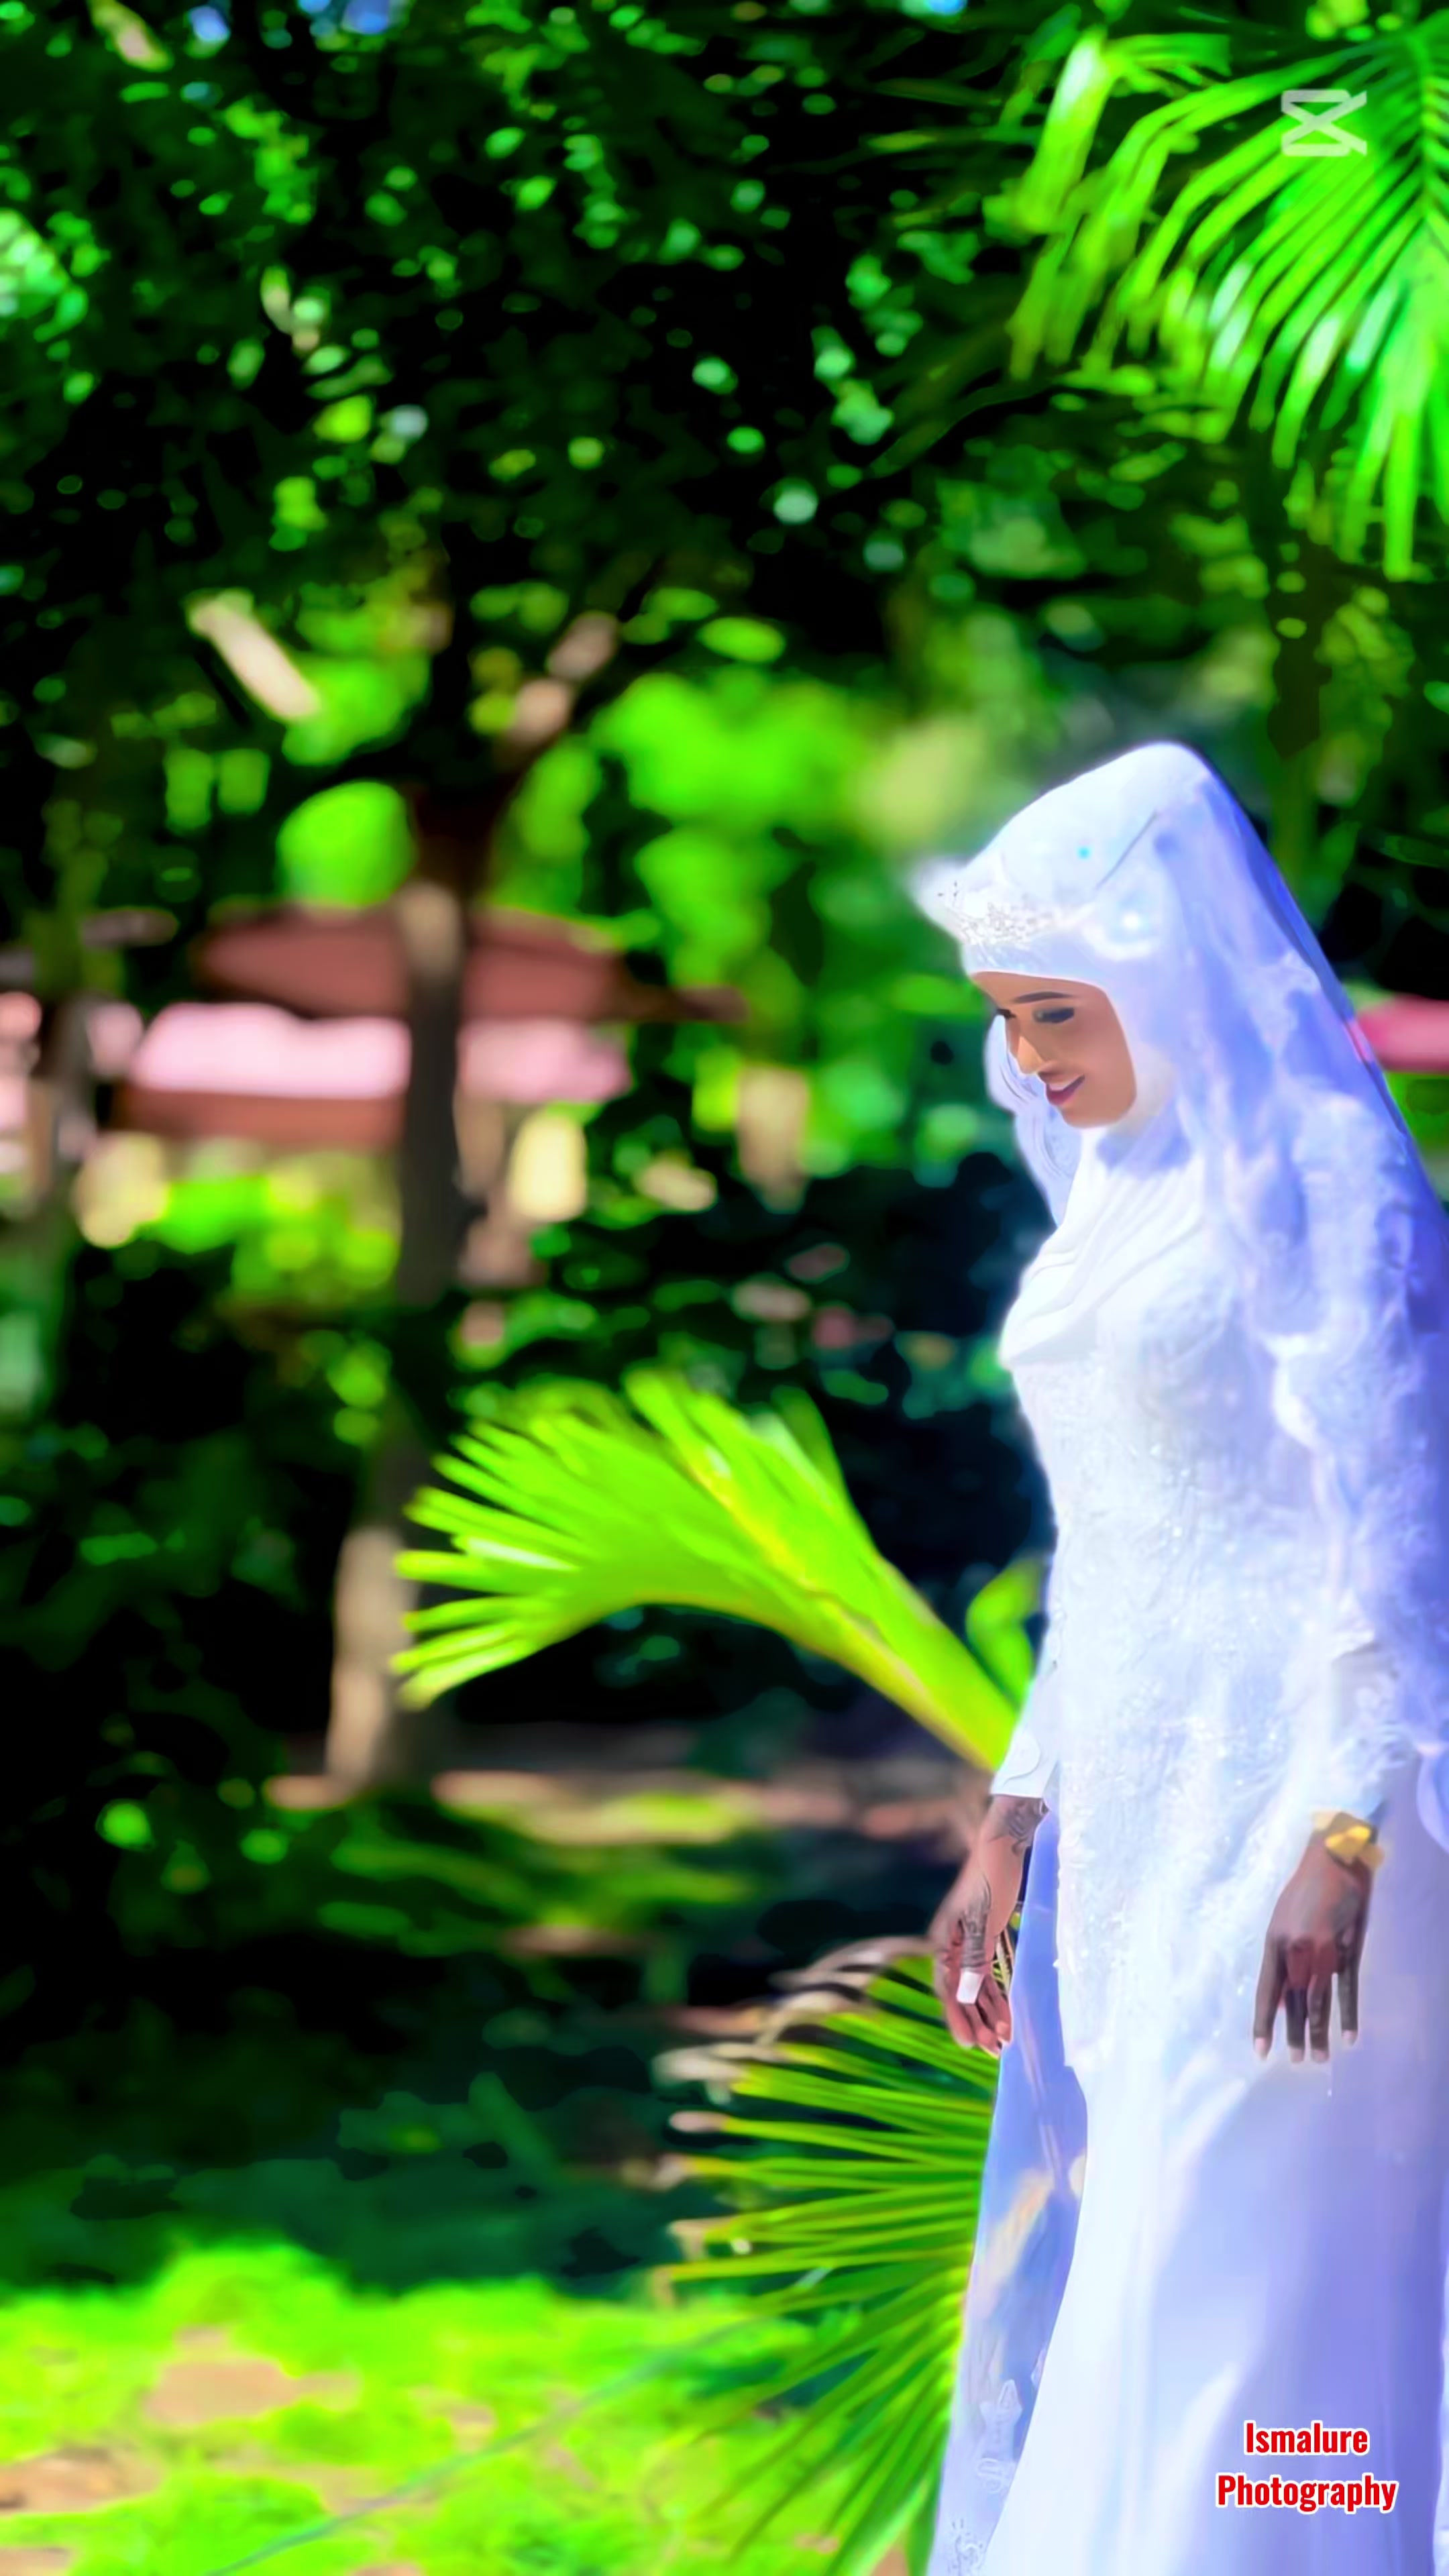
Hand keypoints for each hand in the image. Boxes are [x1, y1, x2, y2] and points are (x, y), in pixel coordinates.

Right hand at [930, 1795, 1044, 2054]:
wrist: (1007, 1844)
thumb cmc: (994, 1878)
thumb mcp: (985, 1920)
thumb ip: (974, 1959)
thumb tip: (964, 1997)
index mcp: (944, 1939)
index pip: (946, 1987)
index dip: (956, 2017)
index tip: (970, 2045)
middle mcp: (953, 1943)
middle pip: (961, 1992)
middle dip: (976, 2022)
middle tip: (993, 2051)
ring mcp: (970, 1941)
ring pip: (975, 1986)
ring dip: (988, 2012)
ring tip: (1003, 2039)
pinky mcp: (986, 1937)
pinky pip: (989, 1973)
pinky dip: (997, 1994)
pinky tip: (1008, 2013)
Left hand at [1253, 1832, 1373, 2064]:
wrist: (1336, 1857)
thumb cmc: (1304, 1887)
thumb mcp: (1281, 1919)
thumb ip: (1280, 1958)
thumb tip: (1279, 1997)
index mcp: (1274, 1942)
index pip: (1265, 1991)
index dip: (1263, 2021)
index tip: (1261, 2050)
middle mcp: (1296, 1949)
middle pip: (1293, 2001)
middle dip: (1294, 2033)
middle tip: (1296, 2061)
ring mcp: (1324, 1951)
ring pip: (1319, 2000)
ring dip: (1319, 2031)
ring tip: (1318, 2058)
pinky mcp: (1349, 1949)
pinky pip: (1348, 1989)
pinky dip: (1349, 2015)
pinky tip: (1349, 2036)